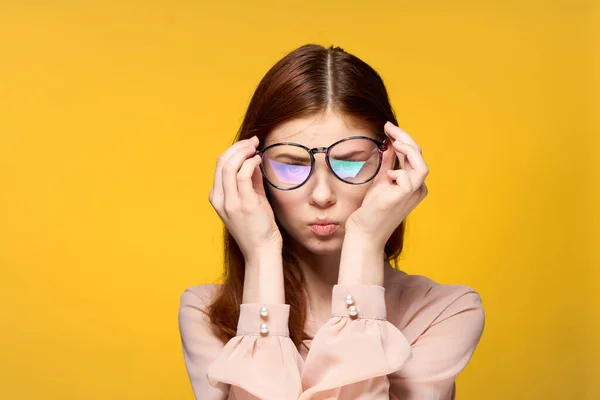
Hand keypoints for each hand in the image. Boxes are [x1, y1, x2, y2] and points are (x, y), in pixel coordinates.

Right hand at [209, 136, 281, 261]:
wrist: (261, 251)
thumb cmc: (258, 227)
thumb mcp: (251, 199)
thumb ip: (250, 180)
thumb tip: (253, 159)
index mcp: (217, 197)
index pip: (219, 165)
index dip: (233, 150)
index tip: (248, 144)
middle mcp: (220, 199)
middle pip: (221, 162)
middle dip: (238, 147)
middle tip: (253, 142)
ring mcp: (230, 203)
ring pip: (229, 166)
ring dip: (244, 152)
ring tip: (256, 148)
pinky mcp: (244, 205)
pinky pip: (243, 175)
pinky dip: (250, 163)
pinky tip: (259, 160)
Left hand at [346, 122, 428, 248]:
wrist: (364, 231)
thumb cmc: (372, 209)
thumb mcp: (381, 180)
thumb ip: (388, 163)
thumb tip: (389, 143)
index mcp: (414, 184)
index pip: (414, 156)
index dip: (403, 139)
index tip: (388, 128)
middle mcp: (418, 189)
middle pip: (419, 156)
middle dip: (405, 138)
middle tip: (389, 127)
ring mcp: (412, 194)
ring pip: (421, 166)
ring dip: (408, 149)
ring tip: (394, 141)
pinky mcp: (403, 198)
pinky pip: (409, 179)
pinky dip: (399, 171)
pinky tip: (388, 174)